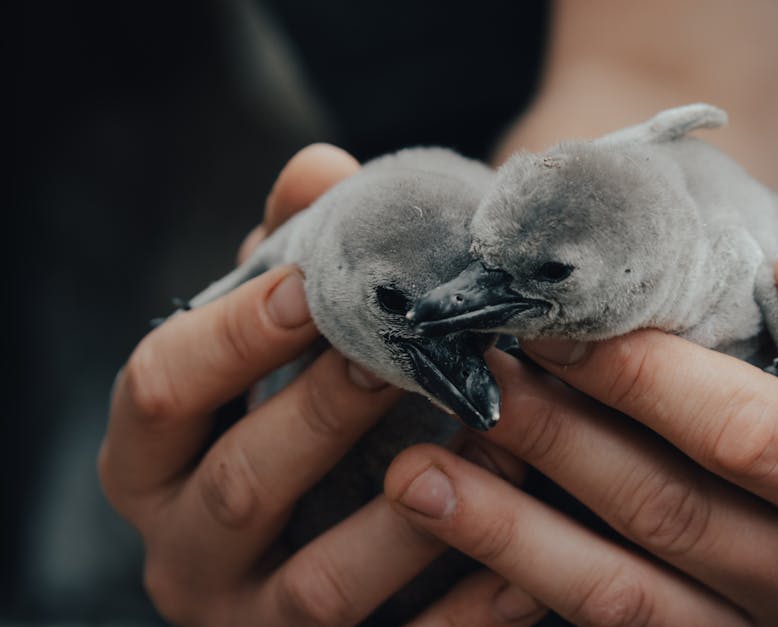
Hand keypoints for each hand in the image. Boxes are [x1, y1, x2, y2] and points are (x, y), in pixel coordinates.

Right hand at [100, 144, 542, 625]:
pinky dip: (469, 607)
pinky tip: (531, 559)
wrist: (323, 538)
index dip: (230, 337)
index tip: (308, 286)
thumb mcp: (280, 339)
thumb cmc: (299, 410)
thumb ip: (290, 258)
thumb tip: (320, 166)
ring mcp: (253, 621)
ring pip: (322, 585)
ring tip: (497, 443)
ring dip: (415, 512)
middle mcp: (184, 550)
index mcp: (154, 461)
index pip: (157, 392)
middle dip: (328, 411)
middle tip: (412, 352)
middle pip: (242, 484)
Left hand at [384, 243, 777, 624]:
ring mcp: (750, 626)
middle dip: (553, 439)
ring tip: (417, 474)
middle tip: (467, 379)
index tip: (550, 323)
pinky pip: (602, 625)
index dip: (639, 377)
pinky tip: (456, 533)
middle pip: (662, 511)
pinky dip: (521, 580)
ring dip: (508, 531)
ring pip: (615, 594)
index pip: (742, 432)